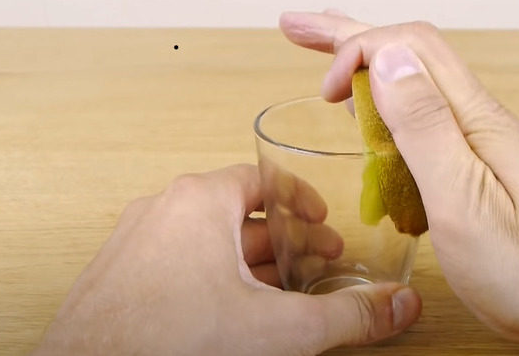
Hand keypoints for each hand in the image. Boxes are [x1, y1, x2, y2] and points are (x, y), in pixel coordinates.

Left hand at [32, 164, 421, 355]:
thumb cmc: (170, 342)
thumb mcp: (279, 328)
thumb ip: (347, 316)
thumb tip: (400, 306)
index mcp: (199, 200)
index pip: (261, 179)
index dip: (301, 200)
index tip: (323, 221)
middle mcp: (162, 211)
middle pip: (237, 211)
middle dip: (284, 238)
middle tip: (315, 262)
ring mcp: (135, 244)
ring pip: (207, 240)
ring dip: (250, 261)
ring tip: (284, 291)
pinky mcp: (119, 278)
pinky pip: (179, 263)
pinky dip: (214, 278)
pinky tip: (234, 313)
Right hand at [279, 11, 518, 353]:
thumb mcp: (465, 203)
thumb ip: (425, 129)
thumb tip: (390, 58)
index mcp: (474, 118)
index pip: (411, 47)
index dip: (360, 52)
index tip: (328, 95)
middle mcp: (476, 118)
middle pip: (410, 53)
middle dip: (349, 37)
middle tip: (298, 25)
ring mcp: (477, 140)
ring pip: (414, 82)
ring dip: (366, 64)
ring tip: (326, 55)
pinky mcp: (474, 165)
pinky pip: (422, 118)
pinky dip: (384, 104)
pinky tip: (368, 113)